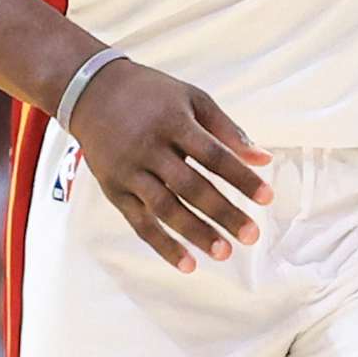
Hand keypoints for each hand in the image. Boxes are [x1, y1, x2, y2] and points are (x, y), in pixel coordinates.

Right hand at [69, 57, 271, 273]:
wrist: (91, 92)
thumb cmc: (151, 95)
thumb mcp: (191, 99)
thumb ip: (227, 130)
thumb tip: (264, 159)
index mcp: (173, 123)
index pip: (214, 155)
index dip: (241, 177)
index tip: (267, 198)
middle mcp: (149, 149)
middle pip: (191, 187)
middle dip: (223, 213)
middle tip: (251, 235)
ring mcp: (129, 172)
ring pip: (165, 209)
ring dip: (196, 233)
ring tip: (224, 253)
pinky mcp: (114, 190)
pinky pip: (140, 223)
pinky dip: (163, 245)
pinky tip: (188, 264)